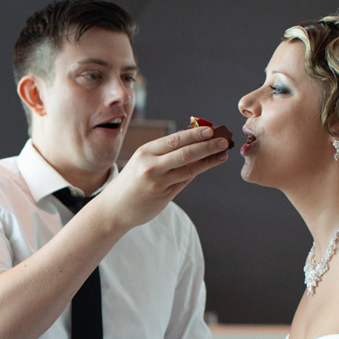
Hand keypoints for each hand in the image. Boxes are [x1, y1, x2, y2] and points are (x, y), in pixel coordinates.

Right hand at [91, 125, 229, 230]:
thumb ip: (164, 152)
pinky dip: (197, 172)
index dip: (195, 134)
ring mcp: (159, 184)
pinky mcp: (164, 197)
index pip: (175, 140)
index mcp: (145, 153)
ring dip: (209, 161)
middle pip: (186, 154)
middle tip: (224, 140)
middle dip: (208, 146)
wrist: (113, 208)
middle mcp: (151, 167)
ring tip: (223, 154)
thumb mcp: (141, 161)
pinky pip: (185, 182)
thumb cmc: (130, 181)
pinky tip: (208, 165)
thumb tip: (192, 139)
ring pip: (190, 169)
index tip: (211, 129)